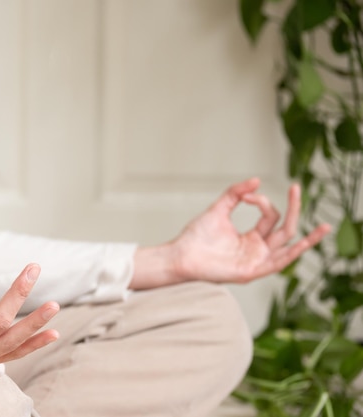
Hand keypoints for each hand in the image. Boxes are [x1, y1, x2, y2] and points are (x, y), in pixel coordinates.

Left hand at [131, 178, 330, 288]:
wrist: (181, 254)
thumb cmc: (196, 236)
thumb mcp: (218, 209)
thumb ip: (235, 194)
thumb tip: (256, 180)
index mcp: (251, 237)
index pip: (270, 217)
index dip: (262, 202)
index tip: (245, 195)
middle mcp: (257, 250)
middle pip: (285, 229)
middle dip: (293, 208)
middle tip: (296, 187)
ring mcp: (256, 262)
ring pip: (289, 249)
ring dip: (308, 238)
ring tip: (325, 226)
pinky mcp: (250, 272)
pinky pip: (276, 264)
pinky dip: (290, 254)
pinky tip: (302, 243)